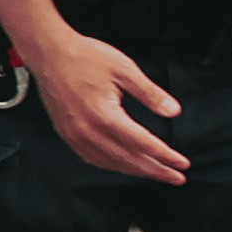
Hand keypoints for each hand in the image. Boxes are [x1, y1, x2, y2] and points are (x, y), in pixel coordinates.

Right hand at [30, 24, 188, 184]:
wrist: (50, 54)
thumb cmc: (83, 57)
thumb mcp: (124, 69)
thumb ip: (150, 93)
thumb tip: (173, 111)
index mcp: (105, 116)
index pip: (143, 144)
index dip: (166, 156)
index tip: (182, 163)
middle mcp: (89, 132)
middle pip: (130, 161)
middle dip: (156, 171)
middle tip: (176, 178)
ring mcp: (76, 136)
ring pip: (112, 164)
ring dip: (137, 171)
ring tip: (156, 173)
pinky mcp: (68, 135)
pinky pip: (94, 159)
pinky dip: (114, 166)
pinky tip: (125, 165)